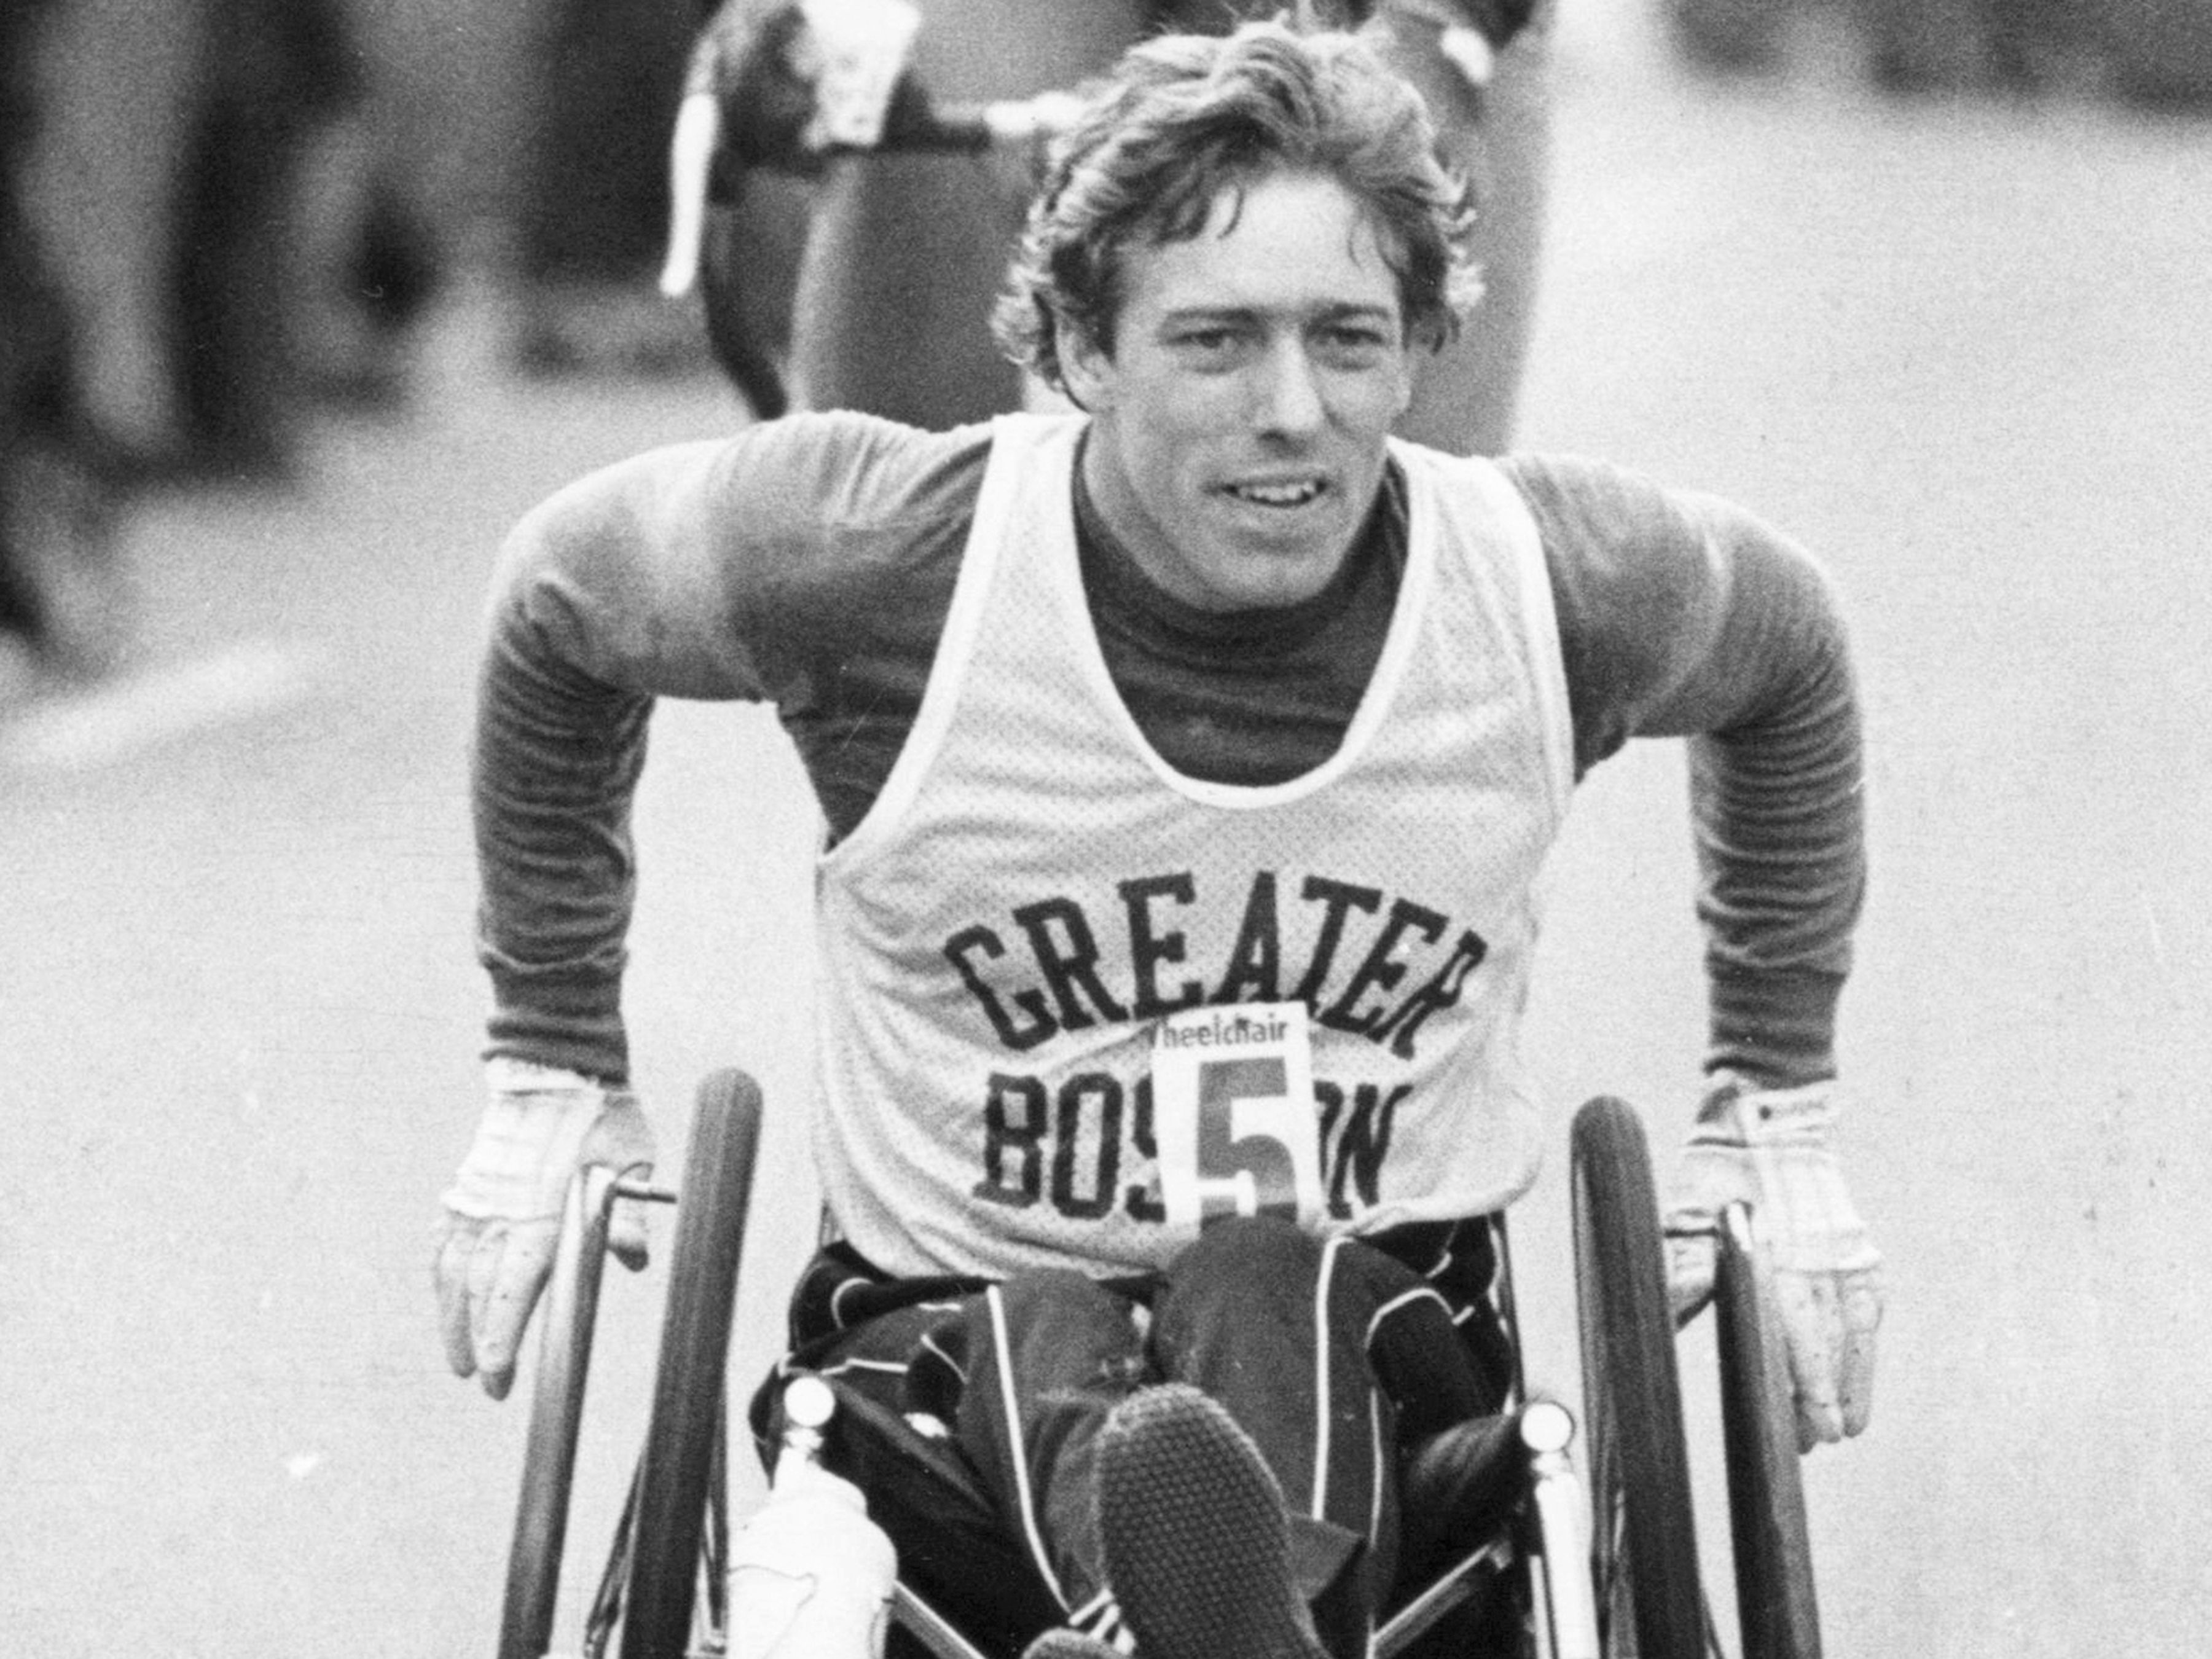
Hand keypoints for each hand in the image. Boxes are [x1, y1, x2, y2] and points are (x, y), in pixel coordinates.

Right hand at [433, 1061, 656, 1399]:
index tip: (496, 1378)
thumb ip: (629, 1217)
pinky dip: (442, 1277)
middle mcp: (500, 1215)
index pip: (511, 1293)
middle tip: (483, 1383)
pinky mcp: (466, 1189)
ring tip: (458, 1360)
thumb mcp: (631, 1163)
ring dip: (451, 1319)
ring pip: (452, 1275)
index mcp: (541, 1215)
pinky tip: (445, 1299)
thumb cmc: (602, 1119)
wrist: (554, 1070)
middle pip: (477, 1295)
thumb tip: (631, 1258)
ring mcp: (476, 1202)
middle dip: (477, 1345)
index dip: (499, 1342)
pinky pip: (444, 1243)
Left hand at [1663, 1075, 1882, 1449]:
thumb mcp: (1686, 1214)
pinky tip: (1857, 1391)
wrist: (1771, 1119)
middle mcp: (1816, 1256)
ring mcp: (1843, 1254)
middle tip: (1813, 1442)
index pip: (1792, 1329)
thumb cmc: (1715, 1175)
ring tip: (1840, 1429)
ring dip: (1847, 1383)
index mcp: (1773, 1250)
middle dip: (1821, 1396)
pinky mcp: (1858, 1252)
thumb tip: (1671, 1308)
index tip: (1806, 1425)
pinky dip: (1865, 1351)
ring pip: (1853, 1333)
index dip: (1802, 1380)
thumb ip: (1684, 1264)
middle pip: (1824, 1342)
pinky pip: (1869, 1310)